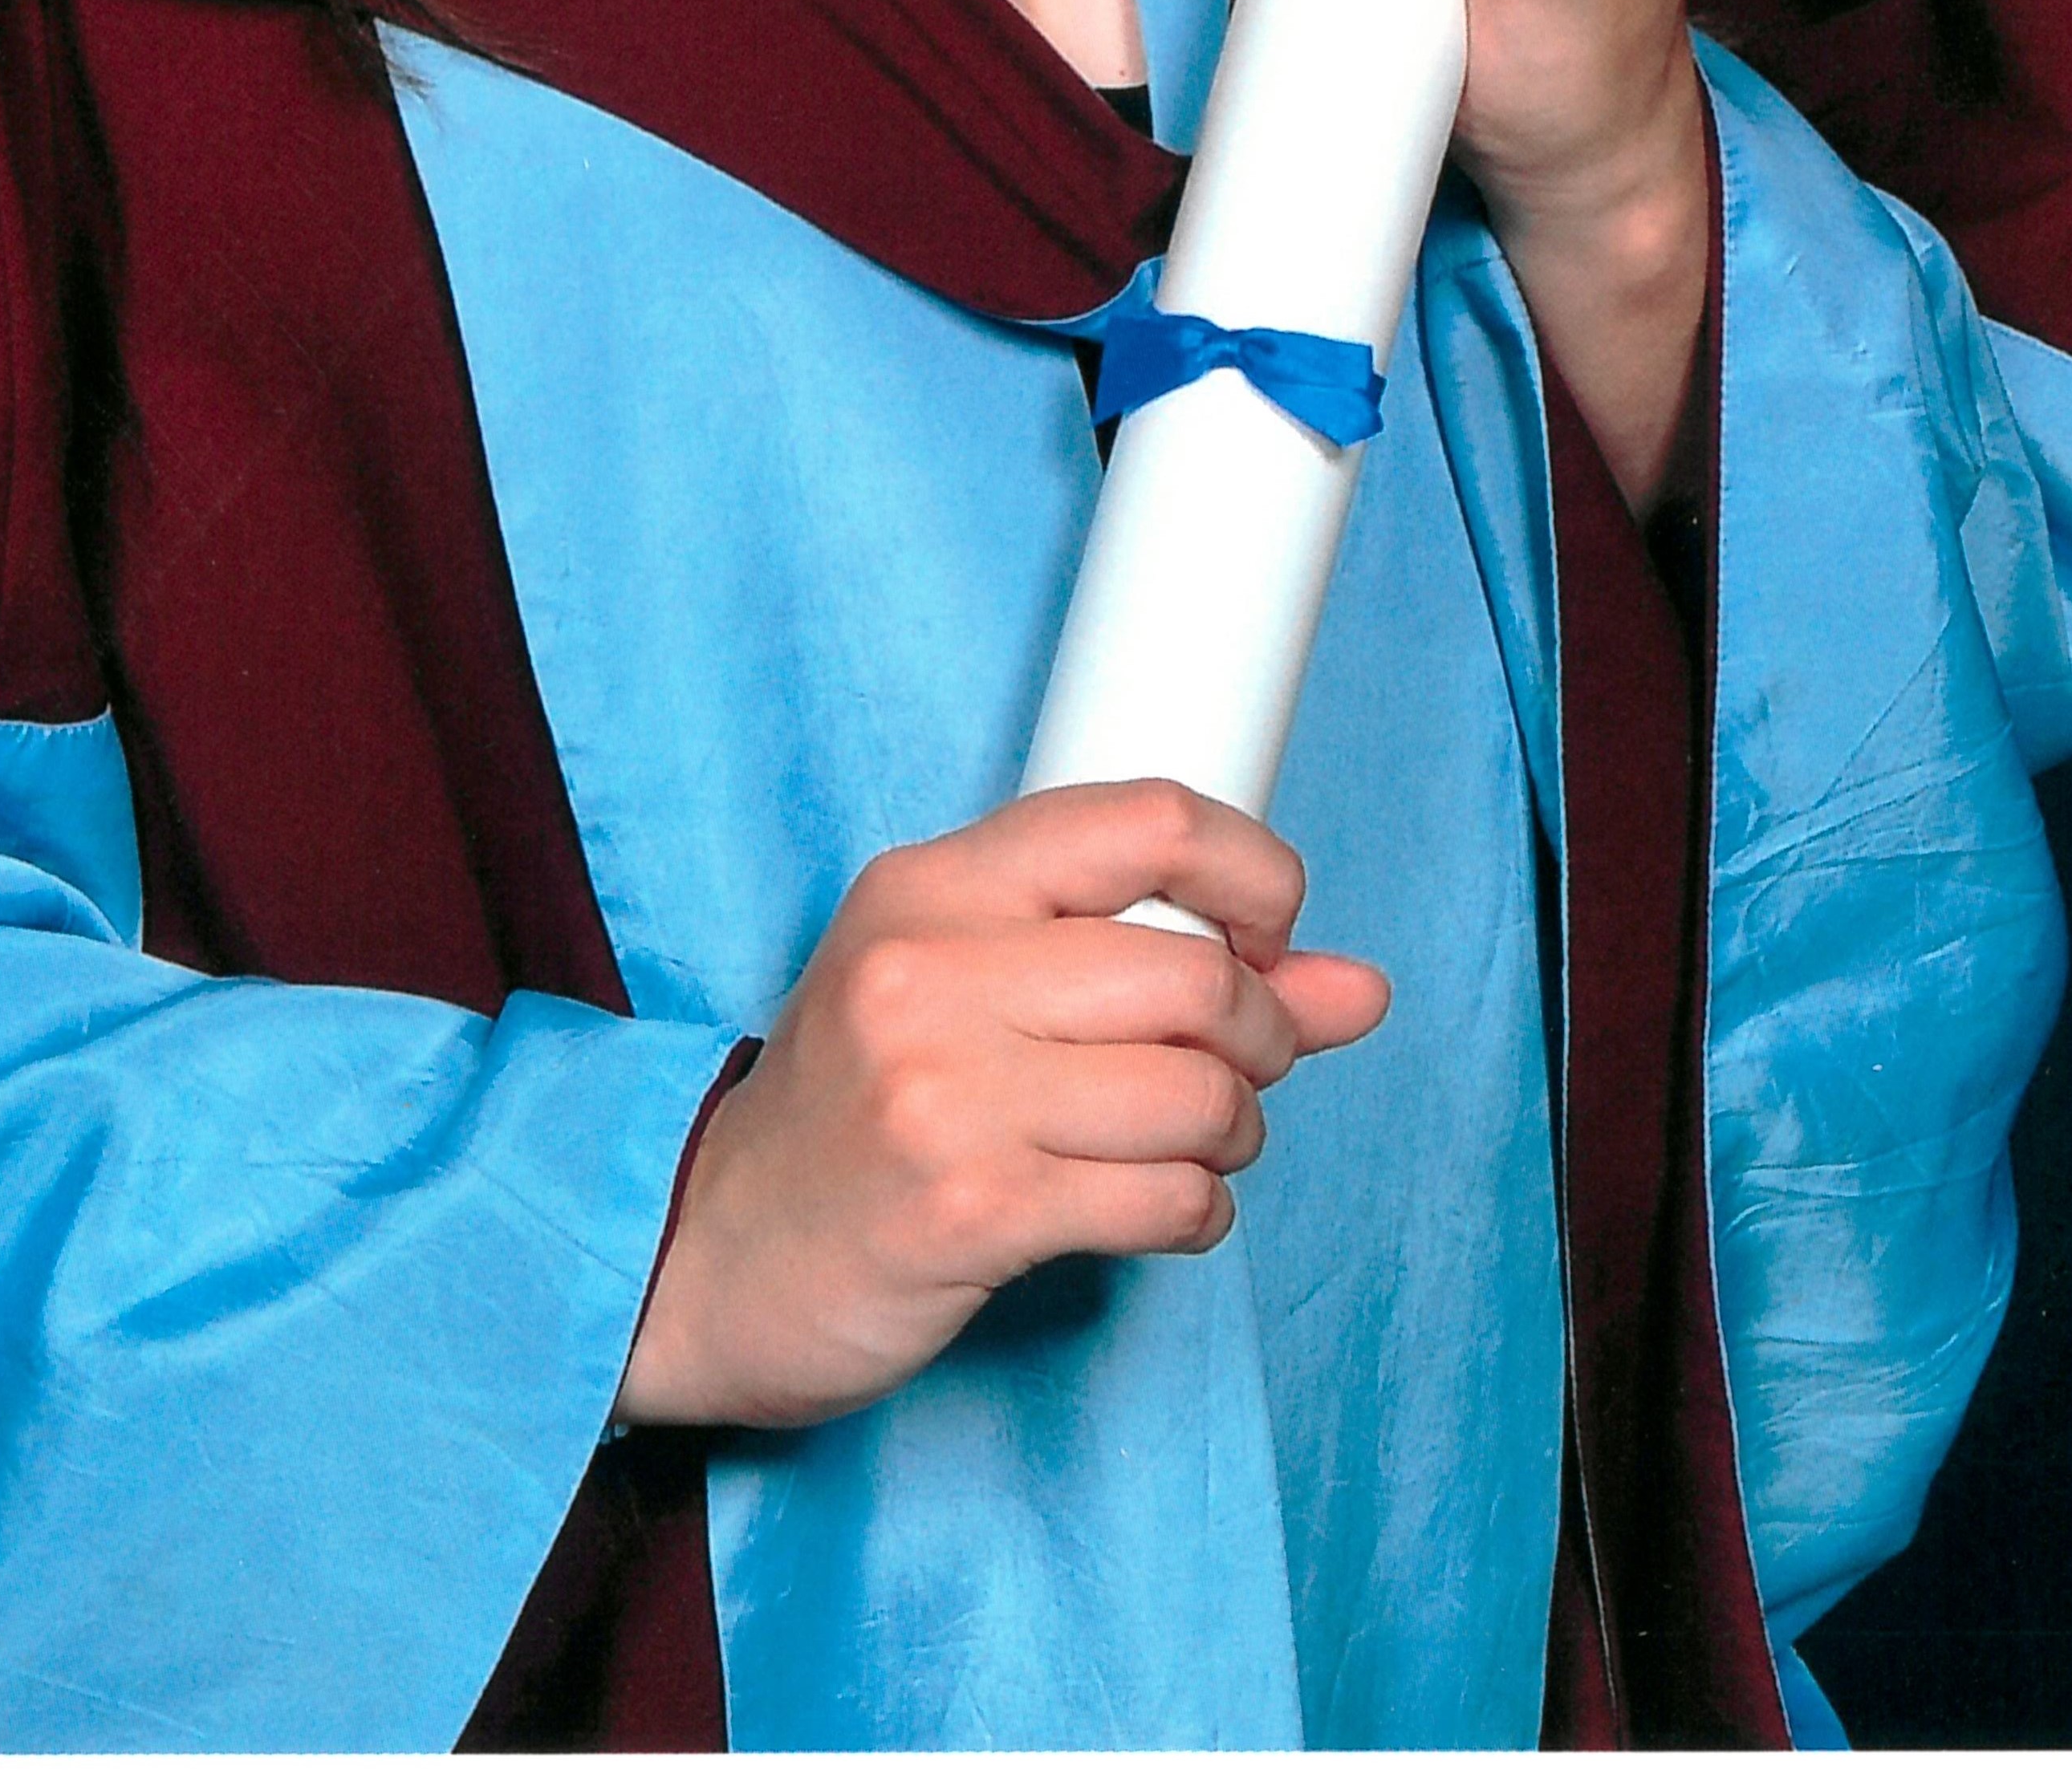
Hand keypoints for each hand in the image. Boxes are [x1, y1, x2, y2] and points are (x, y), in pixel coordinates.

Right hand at [615, 783, 1387, 1432]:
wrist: (711, 1250)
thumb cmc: (858, 1109)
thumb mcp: (972, 992)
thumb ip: (1162, 967)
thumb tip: (1360, 984)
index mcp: (932, 884)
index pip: (1147, 820)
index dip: (1252, 876)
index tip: (1266, 937)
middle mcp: (932, 971)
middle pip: (1194, 977)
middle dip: (1260, 1035)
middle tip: (1236, 1071)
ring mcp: (945, 1093)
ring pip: (1196, 1095)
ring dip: (1232, 1135)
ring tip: (1190, 1147)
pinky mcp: (968, 1210)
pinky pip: (1165, 1200)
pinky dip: (1197, 1212)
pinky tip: (1156, 1210)